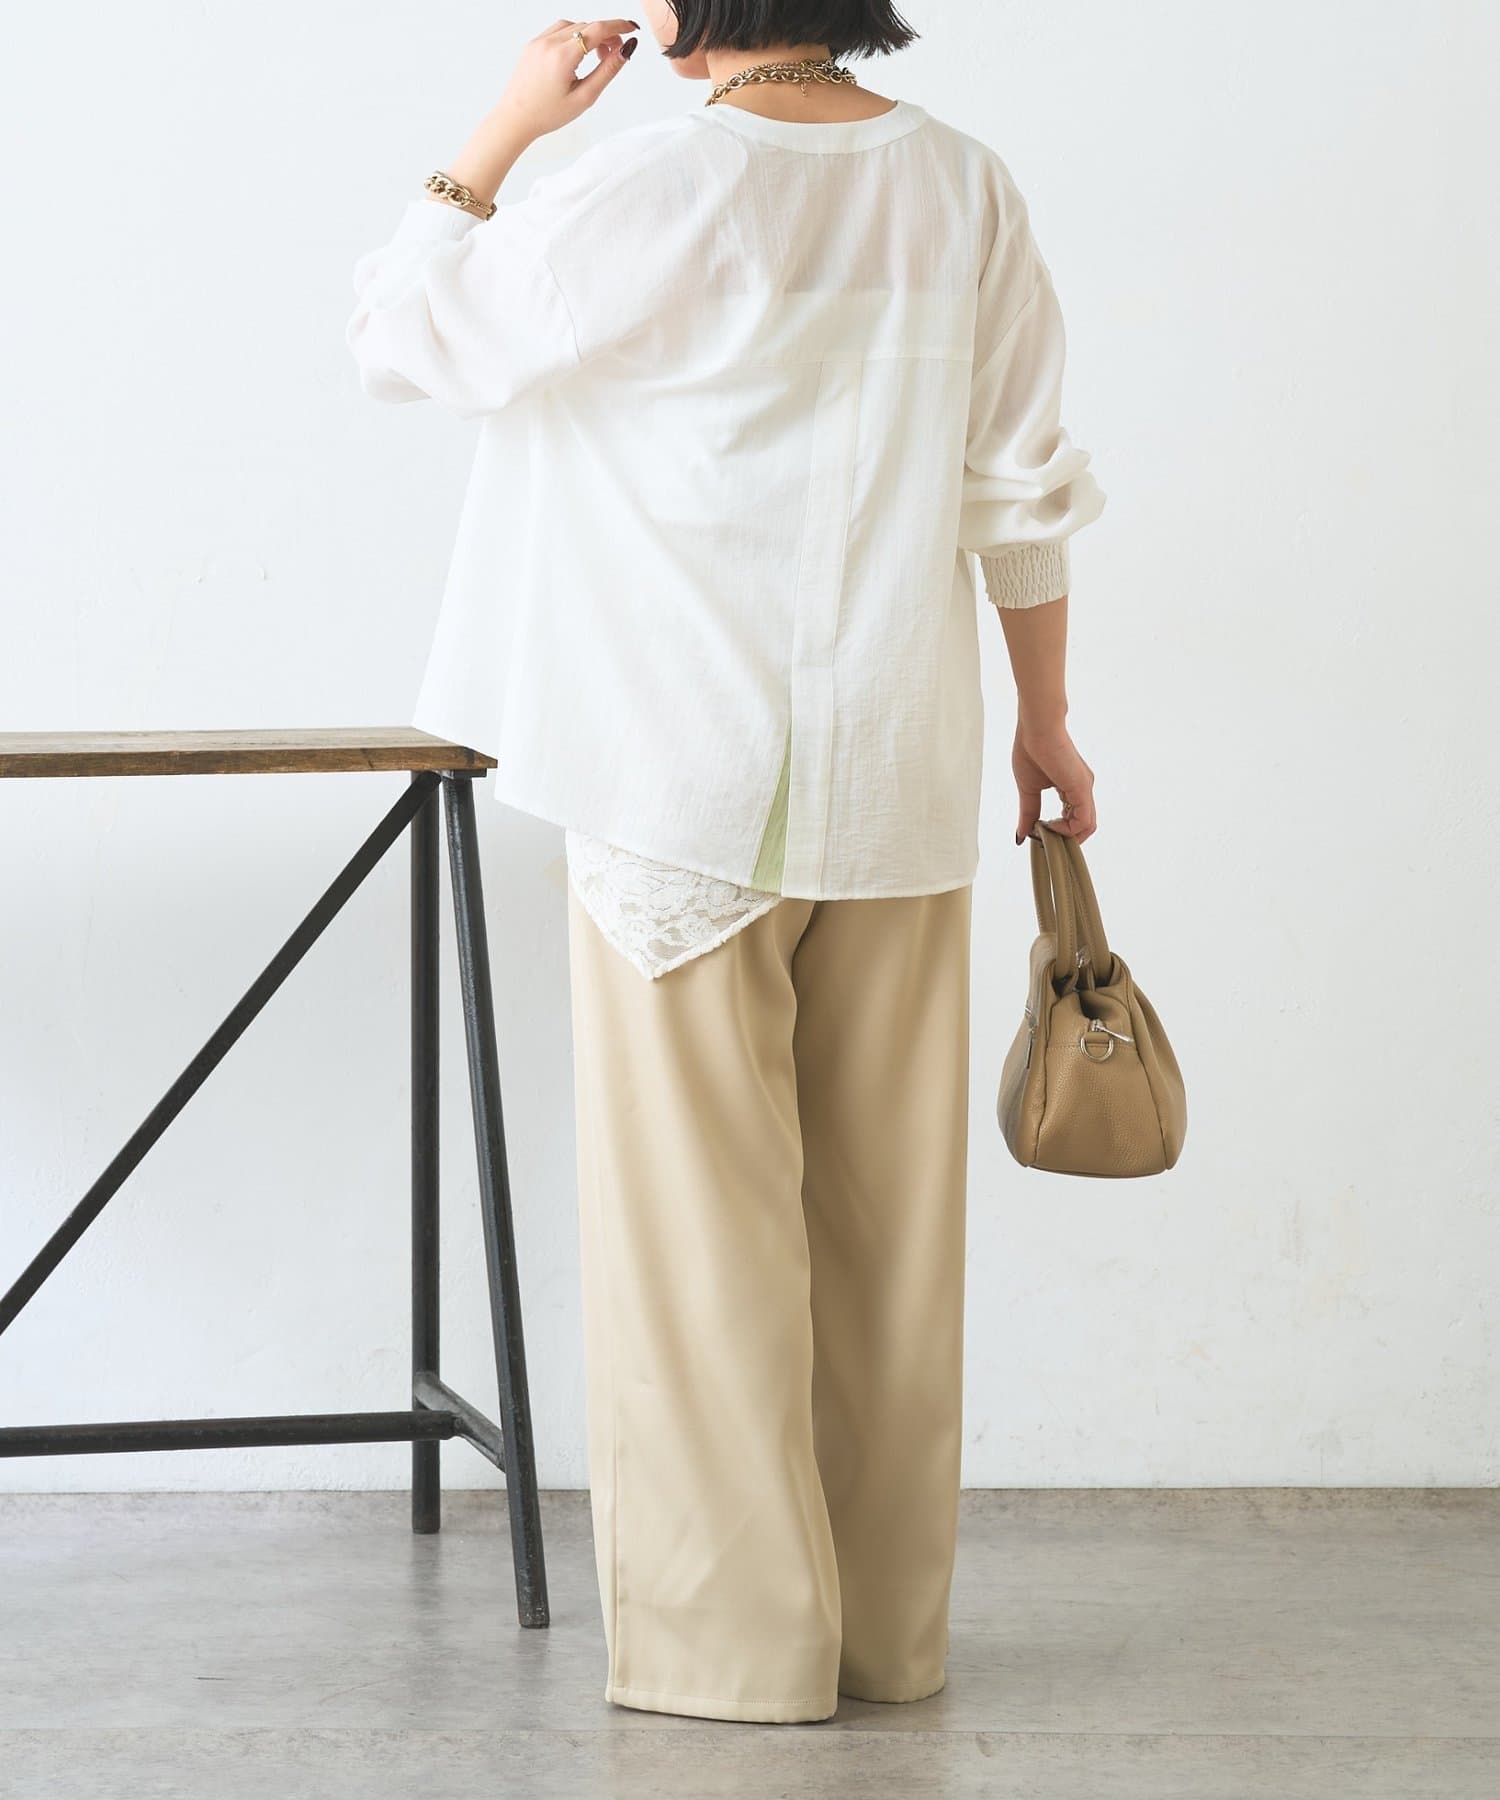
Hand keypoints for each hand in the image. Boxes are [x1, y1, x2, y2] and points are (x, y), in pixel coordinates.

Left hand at [494, 17, 640, 141]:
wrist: (515, 118)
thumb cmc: (548, 114)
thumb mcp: (584, 97)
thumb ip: (607, 71)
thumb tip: (626, 50)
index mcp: (563, 56)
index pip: (598, 29)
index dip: (619, 26)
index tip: (632, 28)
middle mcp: (549, 42)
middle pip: (587, 26)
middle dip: (606, 35)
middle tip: (614, 54)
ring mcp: (539, 40)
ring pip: (574, 25)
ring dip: (590, 35)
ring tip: (597, 56)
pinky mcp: (533, 43)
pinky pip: (559, 30)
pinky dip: (575, 35)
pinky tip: (578, 53)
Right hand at [1012, 718, 1096, 843]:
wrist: (1036, 728)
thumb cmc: (1031, 749)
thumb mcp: (1028, 789)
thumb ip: (1028, 812)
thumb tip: (1021, 835)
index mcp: (1072, 788)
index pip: (1074, 819)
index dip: (1057, 831)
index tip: (1036, 831)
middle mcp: (1082, 789)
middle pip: (1084, 826)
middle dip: (1063, 838)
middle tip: (1042, 838)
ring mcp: (1085, 788)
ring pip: (1087, 826)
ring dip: (1065, 836)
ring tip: (1044, 831)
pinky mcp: (1082, 787)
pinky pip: (1083, 820)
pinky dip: (1067, 829)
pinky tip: (1048, 825)